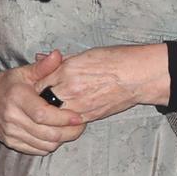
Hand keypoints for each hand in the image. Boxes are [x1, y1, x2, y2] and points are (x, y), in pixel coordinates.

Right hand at [0, 52, 85, 155]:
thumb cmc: (8, 85)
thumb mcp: (24, 72)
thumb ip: (43, 66)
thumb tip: (57, 55)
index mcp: (17, 98)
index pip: (42, 114)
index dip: (62, 118)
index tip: (78, 116)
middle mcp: (12, 118)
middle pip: (45, 133)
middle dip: (68, 132)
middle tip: (82, 125)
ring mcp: (11, 132)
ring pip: (43, 144)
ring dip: (61, 140)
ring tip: (73, 130)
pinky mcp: (11, 142)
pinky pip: (36, 150)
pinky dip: (50, 145)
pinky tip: (57, 135)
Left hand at [46, 43, 170, 122]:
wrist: (141, 75)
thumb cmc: (118, 59)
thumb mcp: (87, 53)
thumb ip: (62, 60)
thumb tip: (42, 57)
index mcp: (67, 69)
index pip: (38, 81)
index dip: (35, 85)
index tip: (36, 86)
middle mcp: (69, 88)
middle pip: (41, 100)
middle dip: (39, 101)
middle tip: (39, 100)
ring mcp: (79, 104)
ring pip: (52, 115)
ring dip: (50, 113)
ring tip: (51, 109)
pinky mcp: (89, 116)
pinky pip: (69, 122)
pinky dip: (65, 119)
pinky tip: (67, 114)